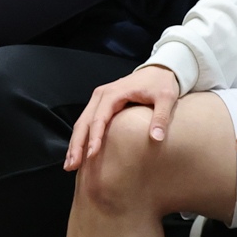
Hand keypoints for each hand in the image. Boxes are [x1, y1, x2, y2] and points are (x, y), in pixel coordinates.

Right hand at [66, 63, 183, 170]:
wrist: (159, 70)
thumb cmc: (162, 83)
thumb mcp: (166, 98)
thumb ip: (161, 117)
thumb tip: (156, 138)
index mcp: (113, 94)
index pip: (99, 119)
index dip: (94, 138)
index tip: (92, 155)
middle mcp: (101, 96)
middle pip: (83, 122)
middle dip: (76, 145)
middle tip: (72, 166)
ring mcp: (99, 100)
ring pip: (82, 123)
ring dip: (75, 144)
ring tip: (70, 165)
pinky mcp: (101, 104)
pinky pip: (87, 122)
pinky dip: (81, 138)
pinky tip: (78, 153)